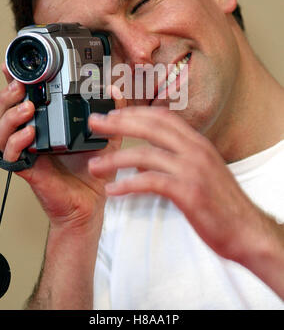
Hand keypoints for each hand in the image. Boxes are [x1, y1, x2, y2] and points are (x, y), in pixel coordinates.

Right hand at [0, 64, 125, 231]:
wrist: (91, 202)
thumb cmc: (92, 171)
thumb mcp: (105, 135)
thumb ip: (110, 113)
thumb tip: (113, 90)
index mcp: (45, 123)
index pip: (22, 99)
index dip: (13, 82)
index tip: (12, 68)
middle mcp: (30, 135)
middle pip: (3, 111)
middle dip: (7, 94)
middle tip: (20, 86)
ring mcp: (26, 152)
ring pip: (0, 130)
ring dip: (10, 116)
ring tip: (27, 108)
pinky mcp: (28, 169)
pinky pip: (11, 155)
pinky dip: (16, 142)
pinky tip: (29, 134)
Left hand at [88, 106, 268, 261]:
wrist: (247, 230)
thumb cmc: (222, 202)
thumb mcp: (203, 169)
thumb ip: (180, 156)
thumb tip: (151, 153)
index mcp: (198, 142)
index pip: (162, 117)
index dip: (135, 112)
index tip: (114, 114)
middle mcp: (195, 150)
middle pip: (150, 127)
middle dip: (119, 123)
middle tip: (95, 124)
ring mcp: (192, 169)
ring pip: (145, 154)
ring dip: (115, 159)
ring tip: (94, 166)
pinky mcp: (188, 192)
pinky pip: (150, 182)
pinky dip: (127, 185)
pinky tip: (112, 191)